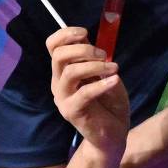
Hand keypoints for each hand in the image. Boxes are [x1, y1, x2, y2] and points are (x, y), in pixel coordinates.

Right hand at [47, 27, 128, 155]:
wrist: (112, 135)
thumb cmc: (109, 103)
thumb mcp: (103, 74)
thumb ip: (93, 58)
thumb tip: (86, 37)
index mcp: (63, 72)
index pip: (52, 46)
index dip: (65, 34)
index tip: (85, 32)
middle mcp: (58, 83)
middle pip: (59, 56)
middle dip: (83, 49)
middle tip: (104, 55)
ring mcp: (63, 98)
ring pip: (70, 72)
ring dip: (95, 65)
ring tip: (114, 68)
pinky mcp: (72, 111)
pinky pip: (84, 93)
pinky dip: (101, 84)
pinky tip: (115, 80)